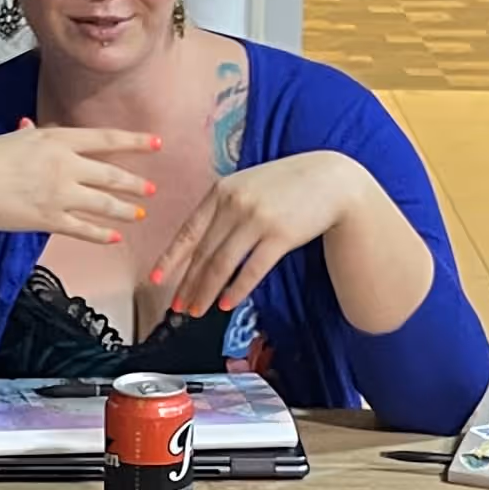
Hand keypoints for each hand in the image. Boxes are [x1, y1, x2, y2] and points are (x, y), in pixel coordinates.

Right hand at [0, 120, 161, 242]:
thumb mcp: (13, 138)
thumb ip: (31, 133)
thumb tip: (34, 124)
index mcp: (56, 138)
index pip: (105, 139)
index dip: (134, 141)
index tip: (155, 143)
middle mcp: (64, 165)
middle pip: (110, 174)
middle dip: (134, 183)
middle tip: (151, 188)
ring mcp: (59, 194)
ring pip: (103, 204)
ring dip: (124, 210)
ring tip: (138, 214)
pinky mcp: (49, 219)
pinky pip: (84, 229)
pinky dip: (102, 234)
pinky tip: (114, 237)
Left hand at [146, 152, 372, 317]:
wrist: (331, 179)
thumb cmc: (288, 184)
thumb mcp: (248, 185)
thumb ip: (224, 207)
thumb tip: (201, 243)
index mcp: (221, 191)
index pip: (188, 231)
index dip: (170, 259)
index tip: (157, 279)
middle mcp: (234, 204)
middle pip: (203, 254)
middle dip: (188, 284)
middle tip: (178, 307)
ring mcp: (257, 220)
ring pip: (222, 265)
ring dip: (207, 292)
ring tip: (198, 311)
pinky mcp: (280, 236)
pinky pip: (252, 269)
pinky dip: (237, 289)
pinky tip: (227, 303)